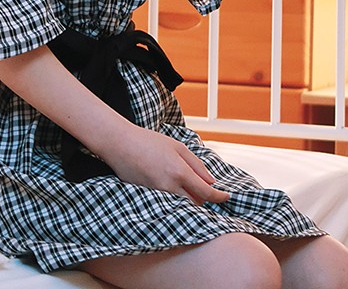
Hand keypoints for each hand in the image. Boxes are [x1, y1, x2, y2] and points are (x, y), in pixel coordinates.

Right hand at [101, 125, 229, 204]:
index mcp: (180, 171)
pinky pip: (168, 203)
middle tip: (206, 190)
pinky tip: (173, 188)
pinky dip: (175, 199)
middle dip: (203, 199)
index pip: (206, 192)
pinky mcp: (148, 197)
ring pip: (182, 205)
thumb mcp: (177, 147)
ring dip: (189, 199)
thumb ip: (196, 165)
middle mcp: (170, 187)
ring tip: (189, 188)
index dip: (219, 197)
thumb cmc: (149, 141)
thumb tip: (210, 182)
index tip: (226, 196)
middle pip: (195, 203)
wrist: (121, 144)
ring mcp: (158, 194)